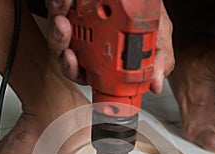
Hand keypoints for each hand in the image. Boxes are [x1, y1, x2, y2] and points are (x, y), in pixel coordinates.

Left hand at [46, 0, 174, 90]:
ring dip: (57, 28)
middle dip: (61, 46)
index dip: (74, 69)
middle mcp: (87, 44)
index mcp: (102, 59)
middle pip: (64, 54)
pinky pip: (55, 8)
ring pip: (57, 33)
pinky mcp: (68, 8)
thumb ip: (158, 59)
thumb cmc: (144, 14)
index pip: (82, 72)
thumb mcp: (158, 37)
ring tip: (63, 17)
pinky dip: (57, 5)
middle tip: (65, 36)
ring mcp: (77, 25)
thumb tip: (156, 84)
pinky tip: (64, 1)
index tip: (74, 61)